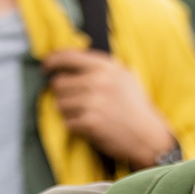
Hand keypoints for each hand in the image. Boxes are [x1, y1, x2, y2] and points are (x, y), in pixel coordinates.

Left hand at [41, 48, 174, 169]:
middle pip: (59, 83)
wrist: (148, 136)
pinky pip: (67, 122)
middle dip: (63, 94)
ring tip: (83, 115)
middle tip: (74, 101)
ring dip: (67, 111)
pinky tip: (88, 127)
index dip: (53, 61)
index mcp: (107, 67)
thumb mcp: (125, 77)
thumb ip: (101, 68)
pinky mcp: (90, 122)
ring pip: (60, 104)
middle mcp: (99, 81)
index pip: (69, 57)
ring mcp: (93, 102)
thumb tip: (69, 62)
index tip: (46, 66)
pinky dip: (74, 126)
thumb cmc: (136, 108)